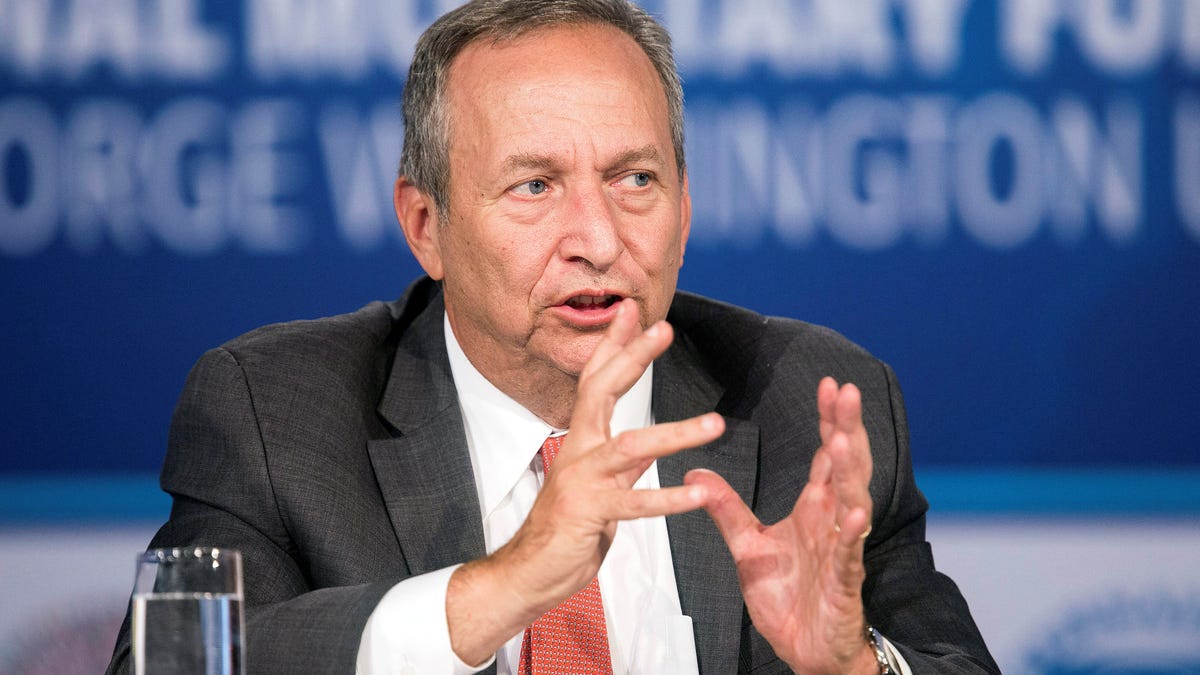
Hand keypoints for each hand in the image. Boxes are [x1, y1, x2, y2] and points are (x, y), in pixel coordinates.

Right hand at [446, 299, 725, 664]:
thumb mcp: (598, 487)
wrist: (529, 573)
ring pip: (631, 446)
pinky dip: (669, 498)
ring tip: (716, 424)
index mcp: (581, 440)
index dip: (615, 345)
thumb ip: (621, 465)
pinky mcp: (589, 512)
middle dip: (633, 357)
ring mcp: (582, 480)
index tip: (633, 312)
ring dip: (676, 433)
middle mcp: (579, 451)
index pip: (596, 381)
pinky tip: (700, 494)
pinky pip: (635, 503)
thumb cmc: (564, 529)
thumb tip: (648, 449)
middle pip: (602, 391)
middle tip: (663, 329)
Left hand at [685, 377, 878, 673]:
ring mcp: (842, 549)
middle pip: (846, 466)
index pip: (826, 455)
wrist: (803, 649)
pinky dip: (852, 533)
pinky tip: (854, 514)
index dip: (831, 420)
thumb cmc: (787, 598)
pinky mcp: (844, 582)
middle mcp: (833, 521)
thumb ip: (726, 508)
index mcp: (816, 508)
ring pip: (852, 502)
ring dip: (850, 471)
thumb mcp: (747, 545)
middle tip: (848, 391)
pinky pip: (849, 554)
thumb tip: (697, 472)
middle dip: (848, 428)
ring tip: (845, 438)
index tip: (830, 385)